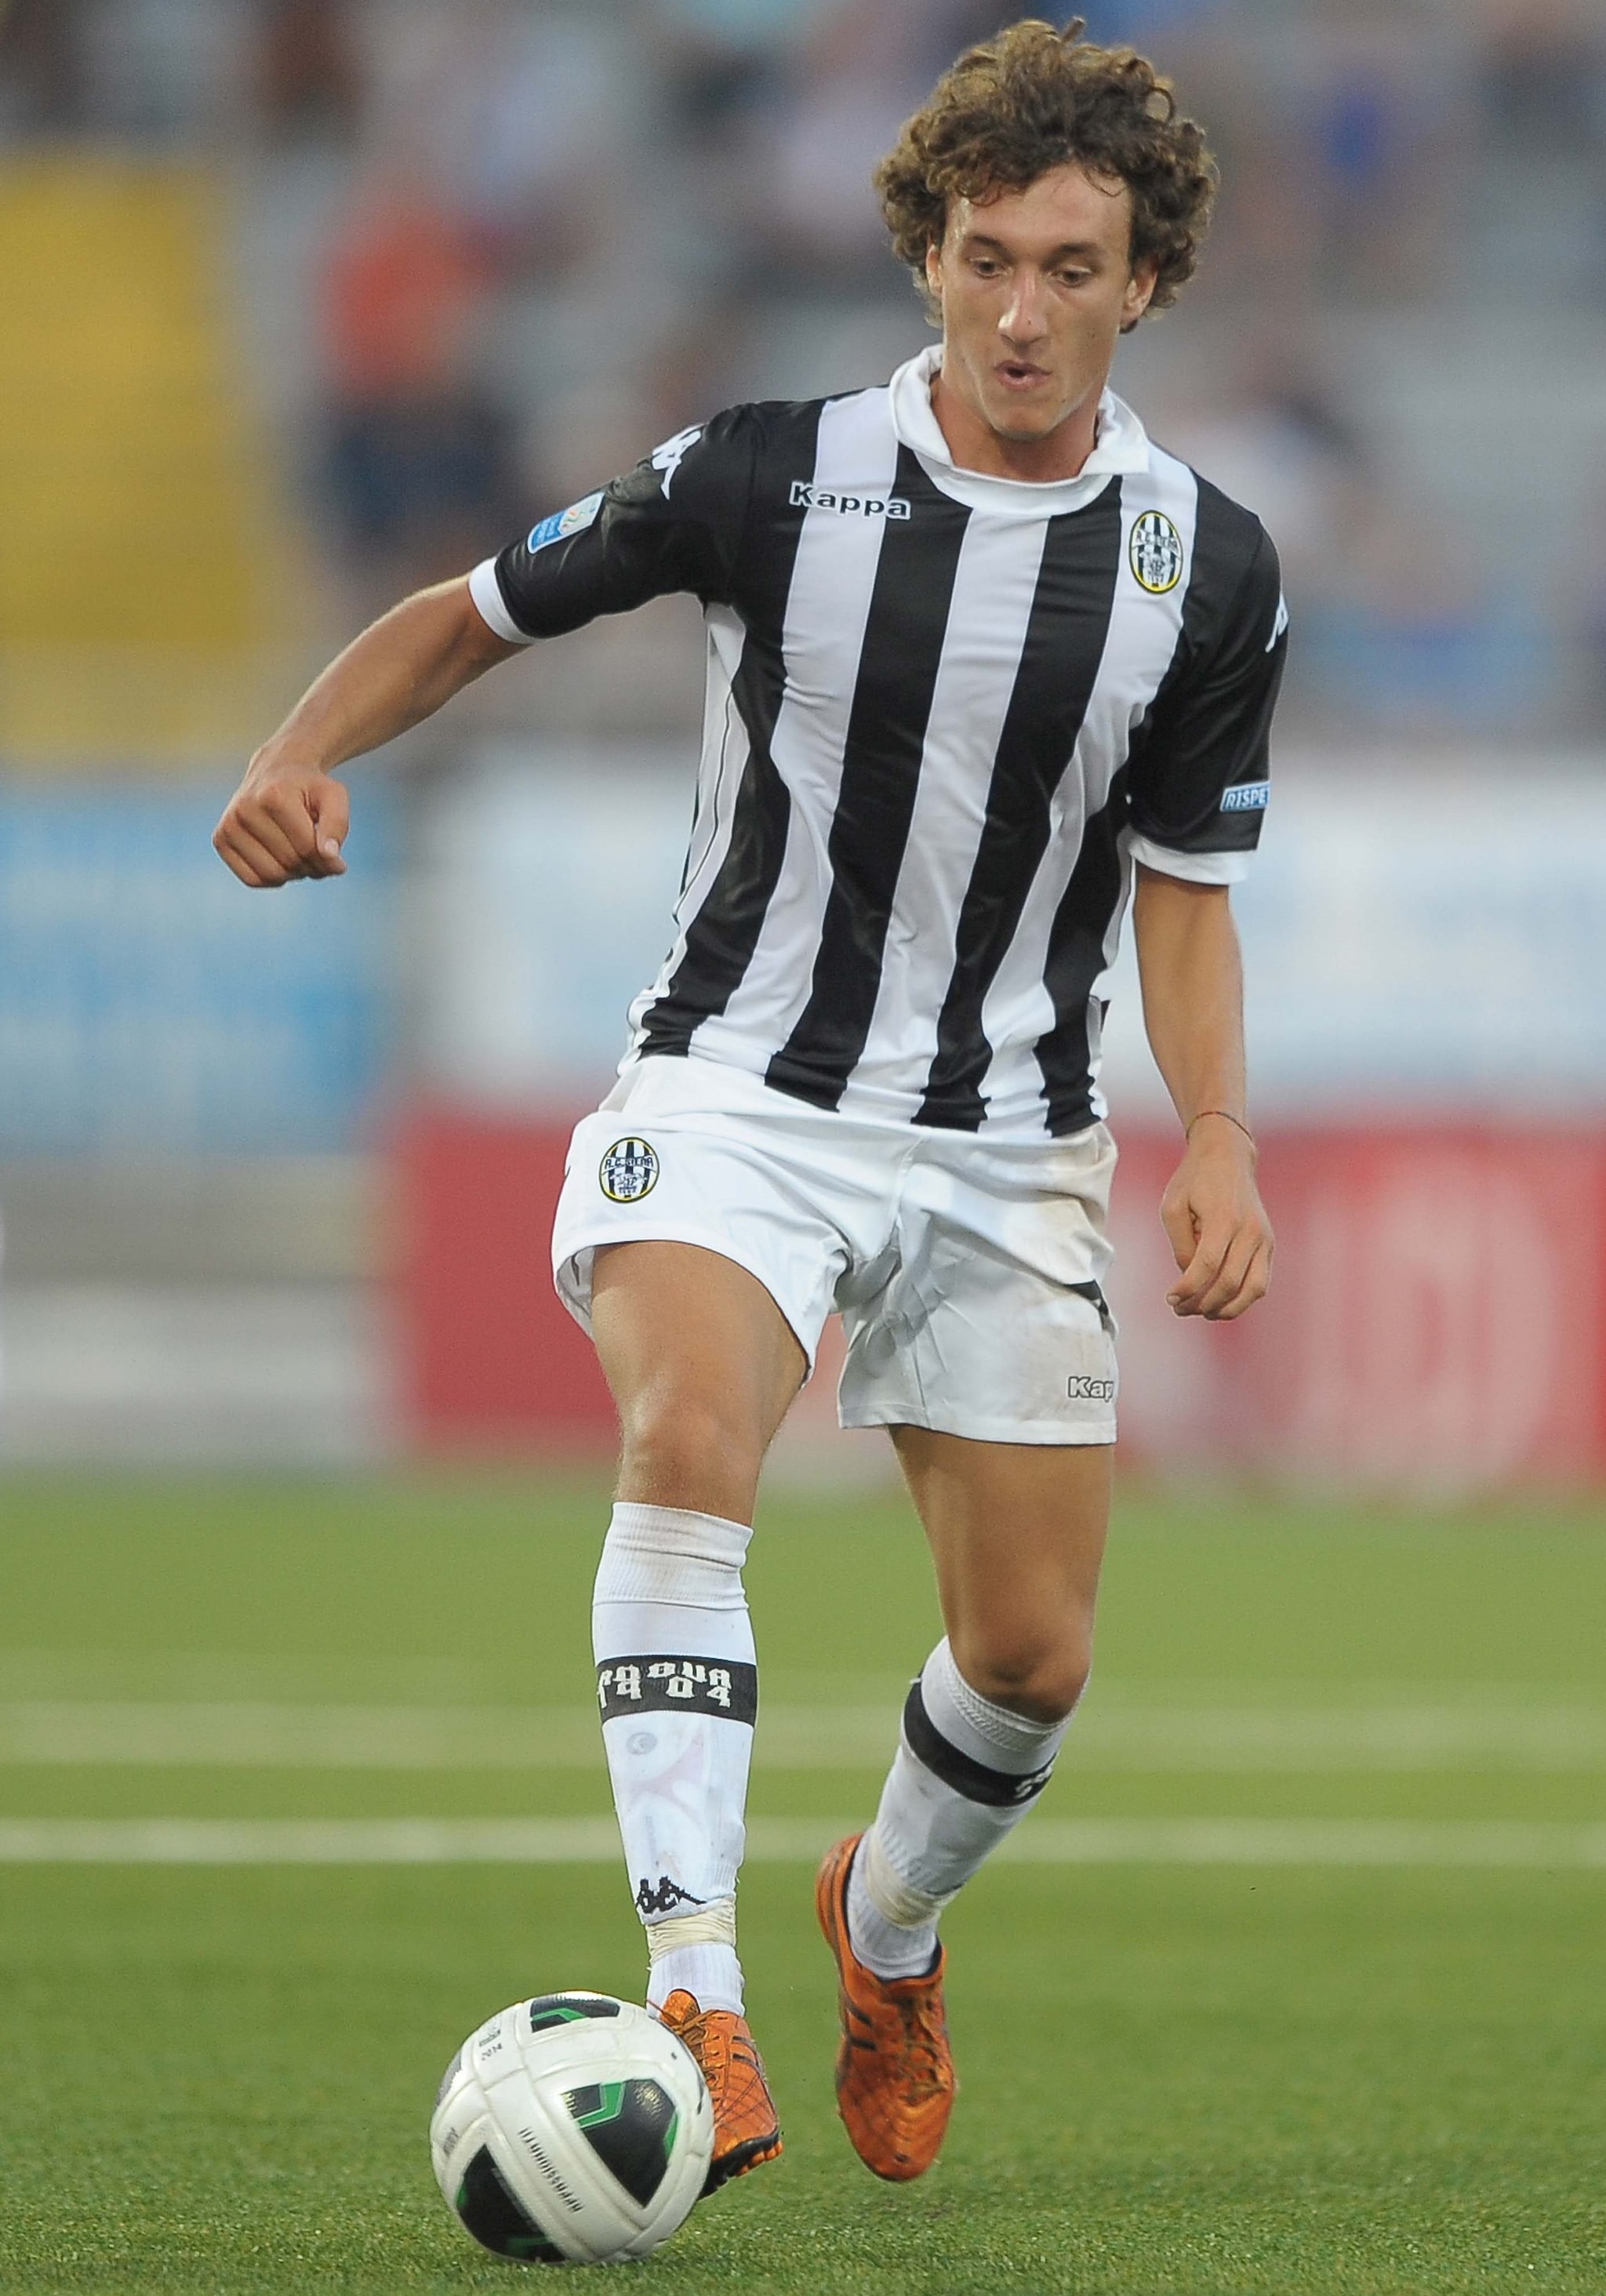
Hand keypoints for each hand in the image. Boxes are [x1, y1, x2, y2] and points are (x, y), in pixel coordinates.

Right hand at [213, 751, 349, 886]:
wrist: (275, 770)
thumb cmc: (309, 787)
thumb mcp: (333, 796)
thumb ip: (337, 825)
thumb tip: (330, 858)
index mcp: (274, 796)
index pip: (306, 847)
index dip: (328, 861)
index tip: (339, 863)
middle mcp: (245, 809)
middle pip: (289, 862)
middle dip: (312, 867)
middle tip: (319, 856)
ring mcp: (228, 825)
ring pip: (271, 876)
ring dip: (294, 875)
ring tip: (301, 856)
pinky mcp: (220, 839)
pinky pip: (252, 879)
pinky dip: (273, 879)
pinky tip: (282, 862)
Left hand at [1159, 1119, 1272, 1320]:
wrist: (1228, 1157)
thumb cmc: (1195, 1180)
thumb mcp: (1173, 1207)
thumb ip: (1180, 1246)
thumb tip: (1190, 1277)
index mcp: (1225, 1219)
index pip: (1207, 1266)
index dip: (1188, 1288)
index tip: (1171, 1297)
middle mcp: (1250, 1231)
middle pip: (1229, 1283)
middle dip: (1202, 1303)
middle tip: (1180, 1308)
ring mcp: (1264, 1239)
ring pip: (1253, 1290)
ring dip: (1227, 1309)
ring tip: (1203, 1311)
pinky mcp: (1269, 1244)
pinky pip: (1261, 1282)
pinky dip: (1242, 1299)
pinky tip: (1220, 1302)